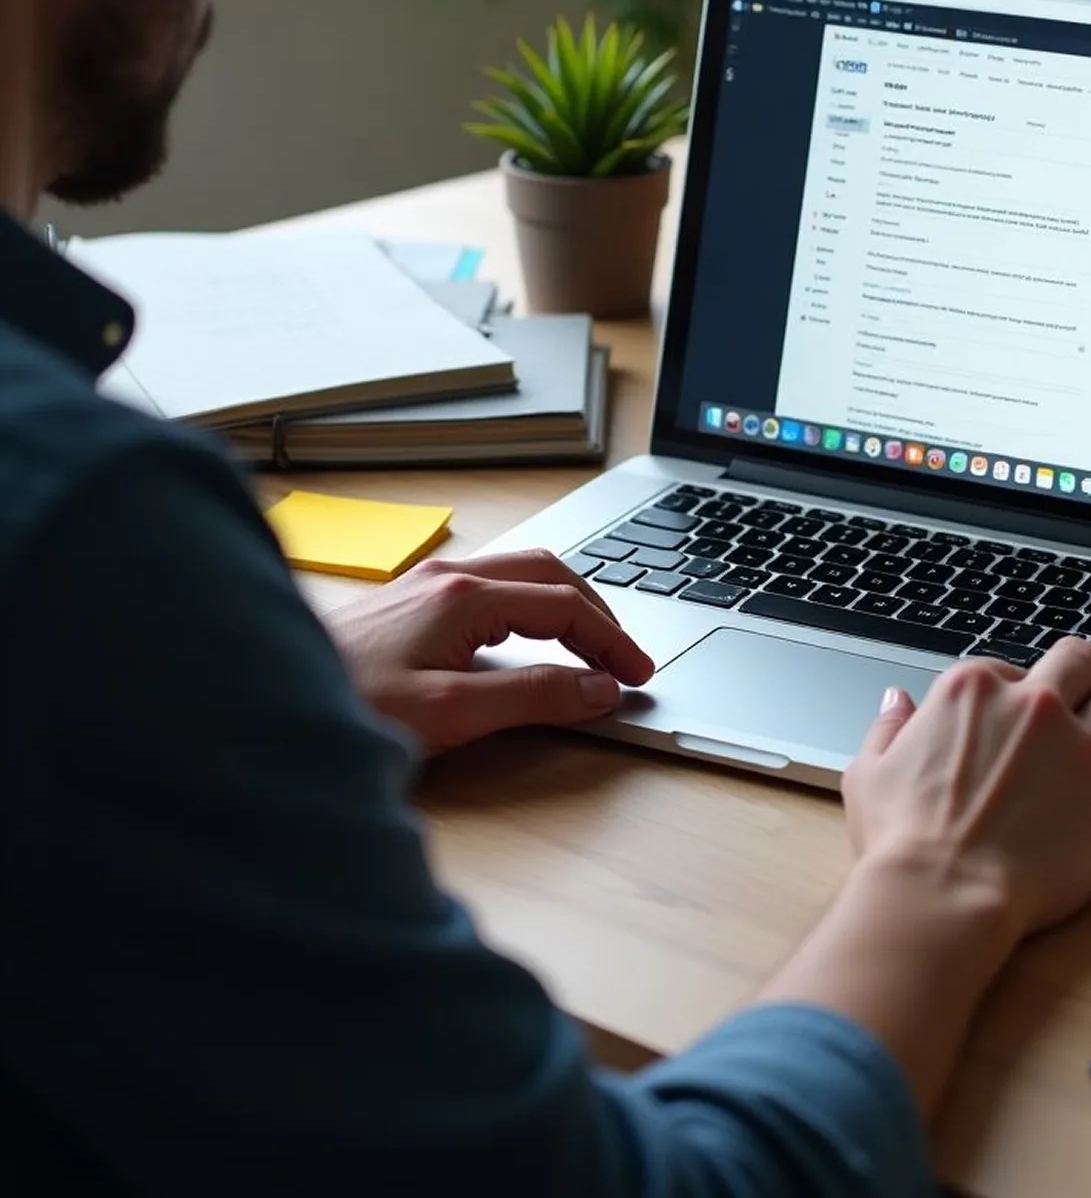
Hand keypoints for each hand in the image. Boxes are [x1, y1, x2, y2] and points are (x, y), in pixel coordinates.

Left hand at [326, 550, 655, 754]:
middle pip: (549, 573)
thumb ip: (532, 697)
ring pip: (519, 575)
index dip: (611, 641)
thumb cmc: (343, 705)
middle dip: (597, 612)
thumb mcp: (450, 712)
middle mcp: (448, 577)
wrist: (258, 696)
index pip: (566, 605)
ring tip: (589, 646)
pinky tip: (525, 640)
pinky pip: (489, 588)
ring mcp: (424, 585)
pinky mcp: (407, 603)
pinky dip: (529, 609)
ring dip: (564, 605)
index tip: (638, 675)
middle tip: (624, 657)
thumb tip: (598, 688)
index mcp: (464, 595)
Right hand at [843, 638, 1090, 942]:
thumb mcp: (869, 771)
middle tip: (1078, 700)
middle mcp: (1034, 706)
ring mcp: (1079, 748)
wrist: (944, 895)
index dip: (1012, 691)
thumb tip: (897, 702)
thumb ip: (888, 727)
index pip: (1009, 667)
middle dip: (1081, 675)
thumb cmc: (903, 841)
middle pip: (1080, 659)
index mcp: (973, 690)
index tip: (1011, 718)